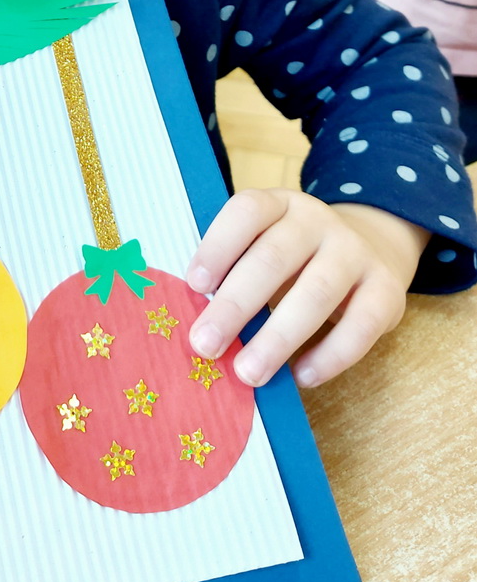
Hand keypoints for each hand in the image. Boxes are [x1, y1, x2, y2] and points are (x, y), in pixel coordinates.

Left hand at [184, 190, 427, 388]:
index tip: (193, 284)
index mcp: (280, 204)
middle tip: (205, 344)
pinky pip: (361, 326)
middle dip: (236, 305)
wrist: (372, 248)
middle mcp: (319, 221)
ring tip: (248, 373)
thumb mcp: (266, 244)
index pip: (247, 212)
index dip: (218, 246)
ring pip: (317, 293)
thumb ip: (236, 271)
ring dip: (278, 338)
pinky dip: (330, 356)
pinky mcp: (388, 290)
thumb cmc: (297, 257)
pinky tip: (301, 376)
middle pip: (274, 258)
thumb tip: (199, 324)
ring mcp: (356, 253)